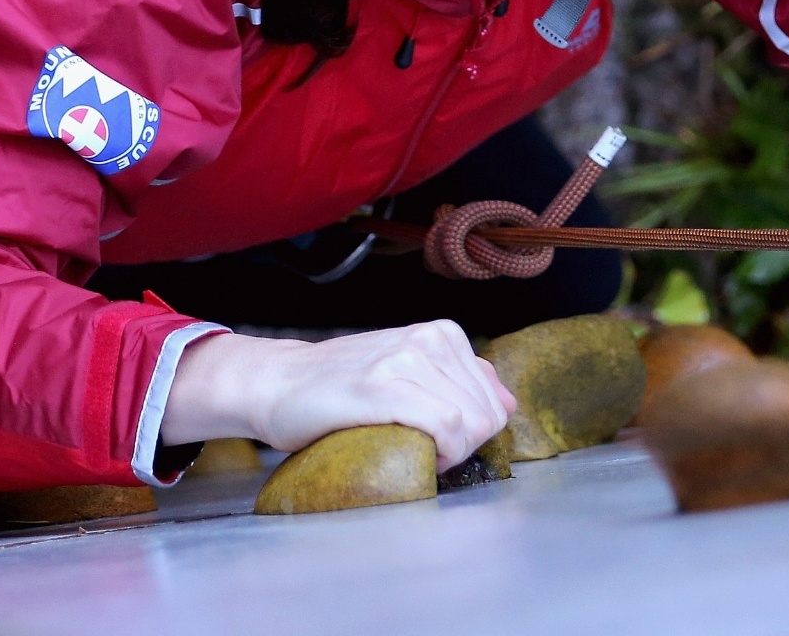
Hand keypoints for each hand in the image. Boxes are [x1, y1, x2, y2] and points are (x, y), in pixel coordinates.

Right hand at [160, 320, 515, 470]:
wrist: (279, 383)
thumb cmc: (342, 386)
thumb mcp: (410, 370)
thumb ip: (460, 382)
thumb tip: (509, 403)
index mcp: (443, 334)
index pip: (495, 403)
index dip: (471, 435)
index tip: (437, 440)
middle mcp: (431, 339)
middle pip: (488, 416)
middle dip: (463, 446)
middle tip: (422, 448)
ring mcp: (407, 359)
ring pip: (471, 424)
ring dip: (448, 452)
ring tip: (410, 446)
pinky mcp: (383, 386)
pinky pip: (446, 428)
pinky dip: (439, 452)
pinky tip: (409, 451)